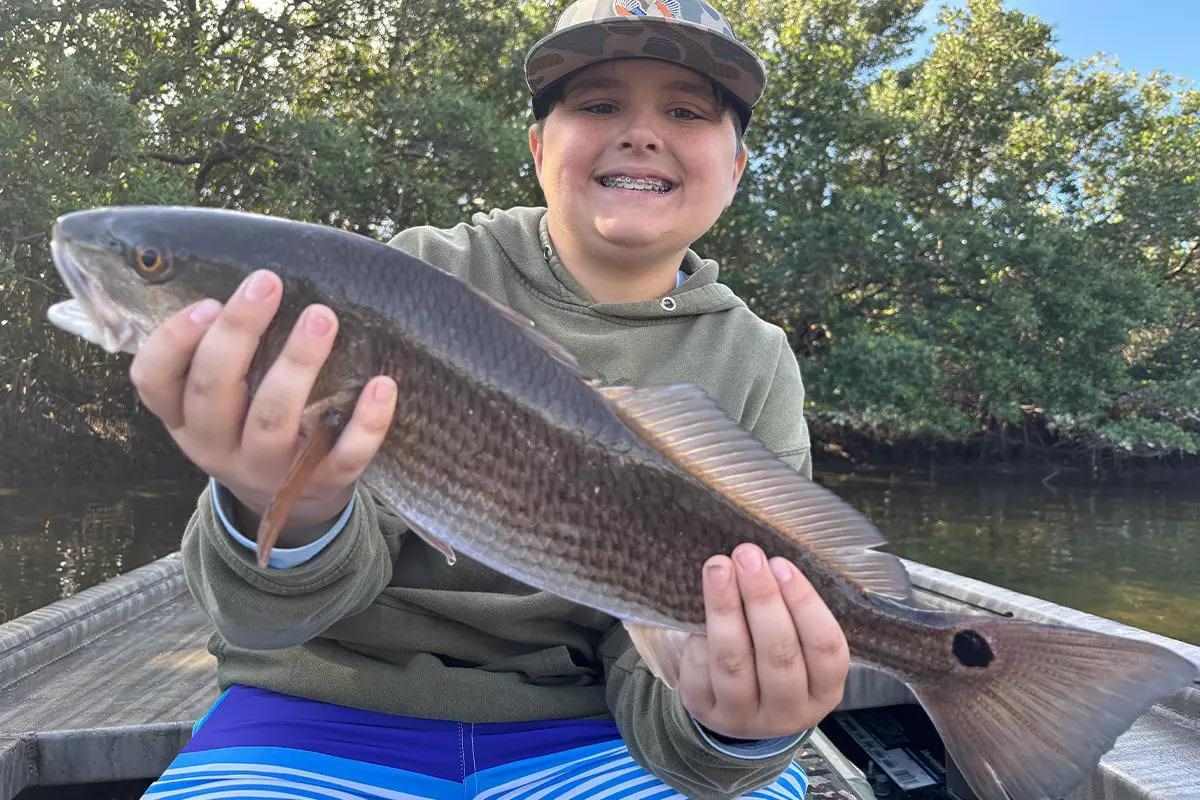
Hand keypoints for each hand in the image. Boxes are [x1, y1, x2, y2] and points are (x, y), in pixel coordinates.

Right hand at [129, 269, 397, 539]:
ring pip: (273, 420)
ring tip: (322, 316)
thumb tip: (251, 279)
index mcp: (184, 418)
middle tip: (268, 281)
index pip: (154, 381)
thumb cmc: (251, 423)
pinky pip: (343, 457)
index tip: (207, 303)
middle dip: (239, 333)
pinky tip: (381, 385)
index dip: (173, 342)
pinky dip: (365, 423)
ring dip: (297, 364)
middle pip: (213, 391)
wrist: (288, 506)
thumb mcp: (221, 399)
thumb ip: (222, 351)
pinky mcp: (319, 483)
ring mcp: (268, 470)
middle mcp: (216, 446)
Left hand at [677, 543, 848, 740]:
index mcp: (824, 690)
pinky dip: (699, 635)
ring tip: (719, 568)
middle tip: (747, 555)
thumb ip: (790, 612)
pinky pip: (701, 671)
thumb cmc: (773, 659)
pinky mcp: (706, 712)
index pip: (825, 648)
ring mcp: (745, 718)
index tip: (781, 564)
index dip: (805, 604)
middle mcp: (789, 711)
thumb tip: (765, 562)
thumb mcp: (797, 645)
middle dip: (762, 599)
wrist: (737, 706)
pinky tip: (696, 606)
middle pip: (779, 655)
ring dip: (726, 609)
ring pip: (734, 663)